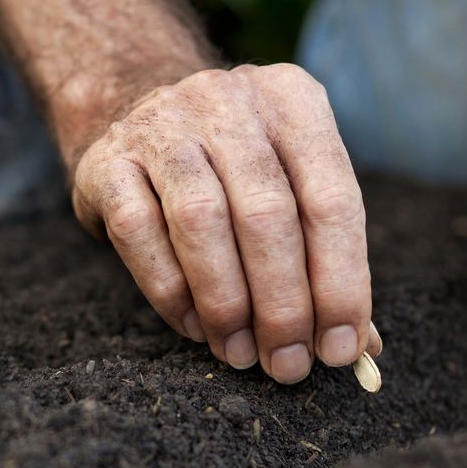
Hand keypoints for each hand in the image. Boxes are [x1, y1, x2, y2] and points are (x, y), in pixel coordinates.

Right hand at [71, 64, 378, 382]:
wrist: (131, 108)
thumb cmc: (233, 169)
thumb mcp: (290, 185)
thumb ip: (327, 257)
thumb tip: (359, 347)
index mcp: (293, 102)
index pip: (332, 199)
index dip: (341, 282)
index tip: (339, 349)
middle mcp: (229, 103)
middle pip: (267, 213)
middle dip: (283, 305)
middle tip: (288, 365)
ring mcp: (162, 125)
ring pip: (202, 221)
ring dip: (226, 304)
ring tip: (242, 354)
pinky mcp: (106, 161)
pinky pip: (139, 233)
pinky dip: (170, 291)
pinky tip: (194, 326)